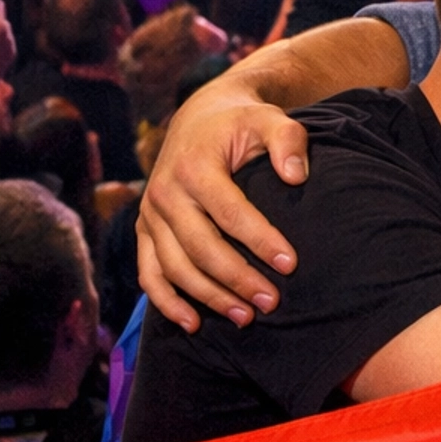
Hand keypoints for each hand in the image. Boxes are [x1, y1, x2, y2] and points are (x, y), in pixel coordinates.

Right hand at [136, 80, 310, 330]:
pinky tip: (194, 324)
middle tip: (272, 302)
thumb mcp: (268, 118)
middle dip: (237, 278)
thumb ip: (287, 139)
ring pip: (175, 267)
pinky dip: (167, 301)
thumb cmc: (240, 123)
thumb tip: (296, 176)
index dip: (260, 241)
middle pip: (200, 247)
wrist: (198, 118)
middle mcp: (166, 193)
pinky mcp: (145, 230)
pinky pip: (149, 272)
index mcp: (195, 167)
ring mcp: (151, 214)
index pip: (230, 213)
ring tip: (246, 317)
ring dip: (208, 297)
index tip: (291, 265)